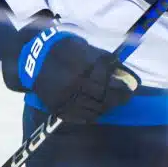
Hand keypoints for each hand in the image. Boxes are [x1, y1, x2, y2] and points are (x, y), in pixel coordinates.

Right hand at [2, 24, 139, 123]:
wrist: (34, 57)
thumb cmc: (66, 49)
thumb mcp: (88, 49)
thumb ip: (107, 63)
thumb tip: (127, 76)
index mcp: (83, 69)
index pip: (111, 84)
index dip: (125, 88)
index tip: (133, 87)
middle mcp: (74, 85)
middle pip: (104, 99)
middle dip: (119, 98)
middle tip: (125, 96)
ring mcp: (65, 98)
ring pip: (94, 110)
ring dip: (107, 107)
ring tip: (112, 101)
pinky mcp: (57, 108)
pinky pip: (80, 117)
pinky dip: (92, 115)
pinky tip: (97, 109)